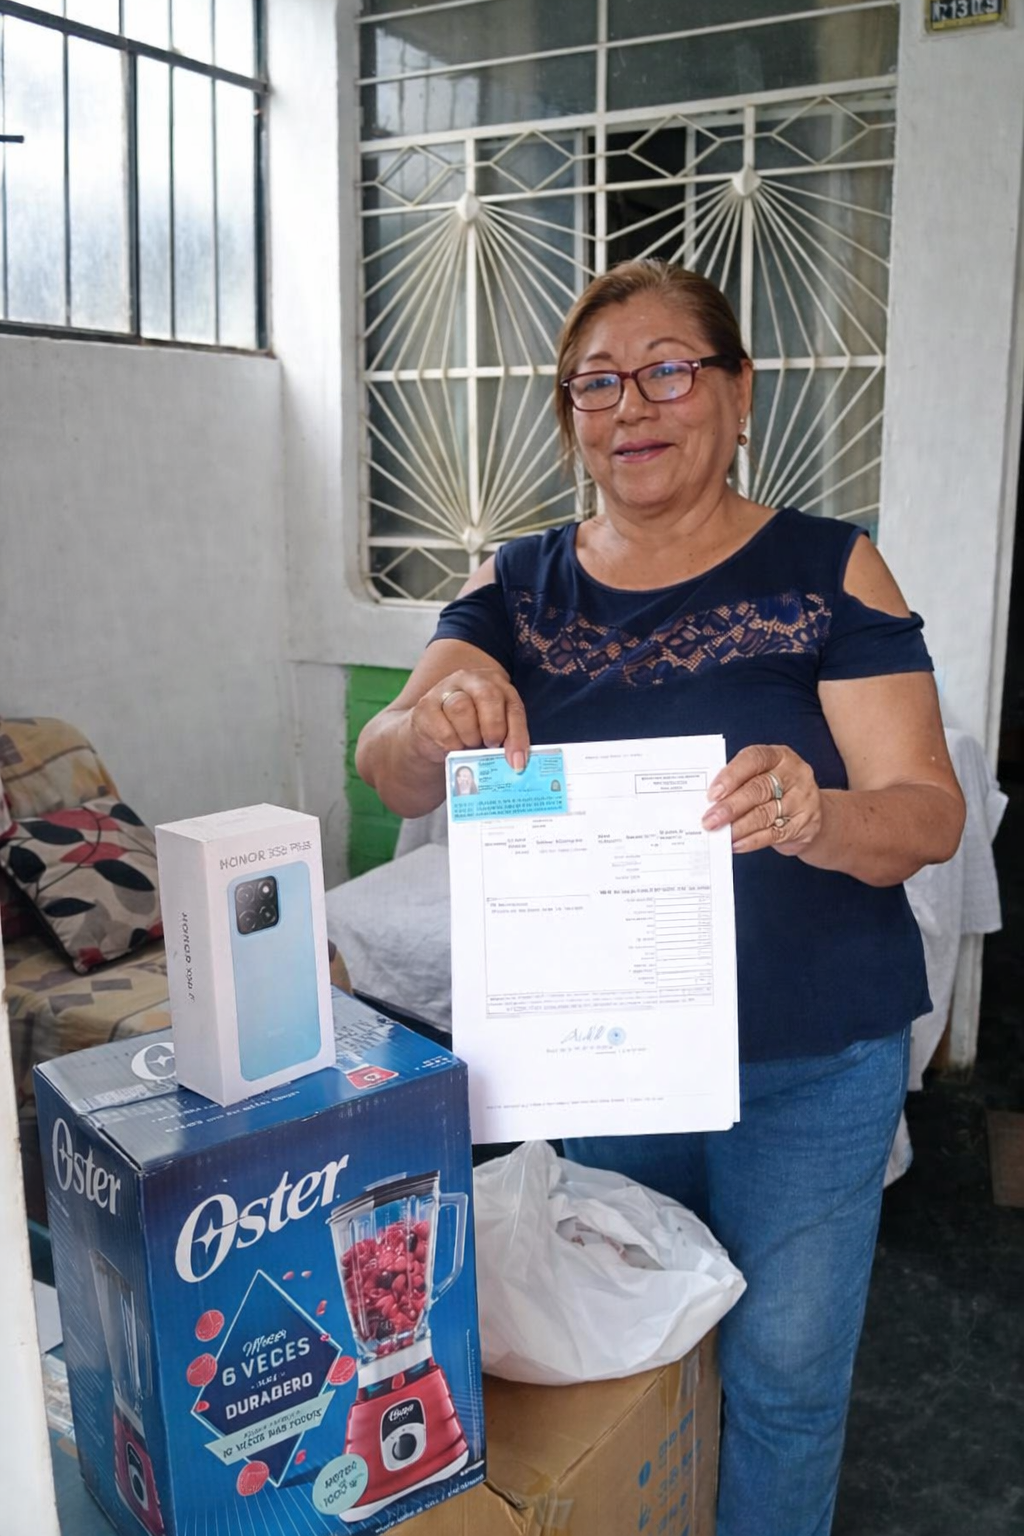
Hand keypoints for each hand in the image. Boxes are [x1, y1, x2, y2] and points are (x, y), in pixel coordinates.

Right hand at [408, 670, 530, 771]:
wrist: (430, 731)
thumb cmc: (468, 730)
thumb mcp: (491, 729)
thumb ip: (505, 738)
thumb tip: (516, 762)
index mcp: (495, 684)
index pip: (513, 707)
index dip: (518, 736)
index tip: (517, 762)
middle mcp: (470, 680)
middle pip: (488, 696)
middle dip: (494, 727)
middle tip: (491, 745)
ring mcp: (445, 689)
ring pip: (461, 707)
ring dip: (470, 735)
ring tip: (470, 745)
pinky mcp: (425, 706)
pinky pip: (441, 727)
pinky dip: (451, 744)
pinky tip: (453, 747)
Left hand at [702, 744, 822, 856]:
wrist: (812, 813)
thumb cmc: (776, 791)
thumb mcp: (762, 776)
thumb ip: (740, 782)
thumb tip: (711, 802)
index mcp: (779, 756)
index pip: (754, 759)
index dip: (731, 776)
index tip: (712, 794)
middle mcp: (794, 774)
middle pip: (759, 789)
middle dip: (730, 807)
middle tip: (710, 820)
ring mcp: (802, 800)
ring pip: (765, 814)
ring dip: (738, 827)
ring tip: (719, 834)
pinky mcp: (804, 824)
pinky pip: (774, 834)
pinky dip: (751, 841)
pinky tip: (736, 844)